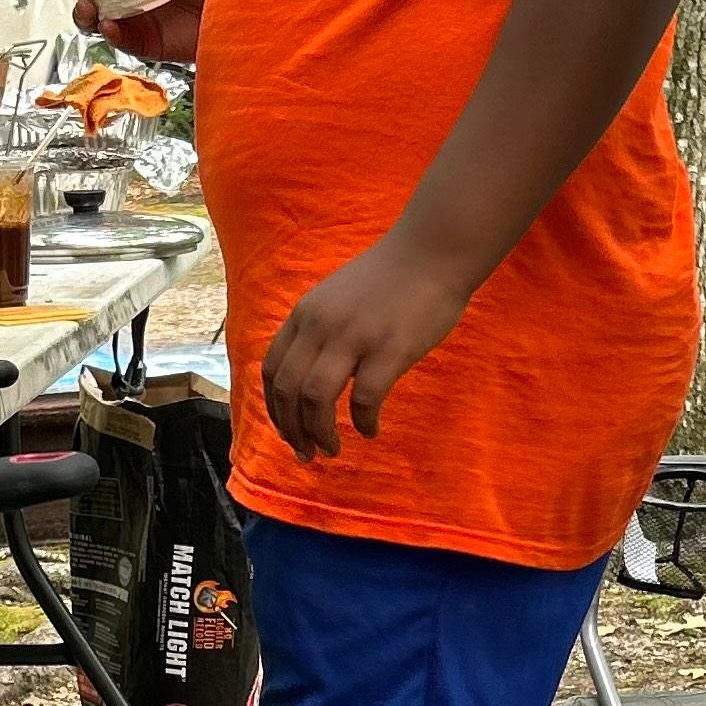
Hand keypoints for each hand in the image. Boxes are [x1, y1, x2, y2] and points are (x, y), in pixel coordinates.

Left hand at [261, 236, 470, 463]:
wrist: (432, 253)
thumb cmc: (390, 279)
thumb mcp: (336, 298)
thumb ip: (318, 330)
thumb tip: (307, 376)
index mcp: (305, 314)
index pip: (272, 370)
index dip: (275, 410)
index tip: (288, 432)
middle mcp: (321, 325)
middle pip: (288, 390)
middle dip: (292, 430)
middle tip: (307, 453)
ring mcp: (354, 336)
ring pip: (316, 399)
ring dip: (319, 433)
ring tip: (331, 449)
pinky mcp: (389, 348)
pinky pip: (365, 399)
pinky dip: (363, 422)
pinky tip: (371, 430)